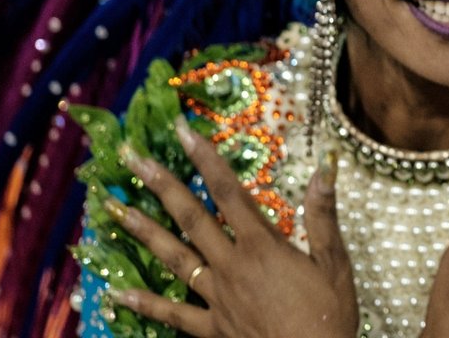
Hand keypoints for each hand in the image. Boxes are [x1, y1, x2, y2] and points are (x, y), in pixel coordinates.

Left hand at [103, 117, 358, 337]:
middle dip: (160, 184)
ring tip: (112, 209)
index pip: (229, 192)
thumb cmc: (328, 318)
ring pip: (173, 258)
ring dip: (141, 231)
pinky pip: (171, 313)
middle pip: (191, 217)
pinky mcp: (210, 327)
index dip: (206, 159)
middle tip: (131, 158)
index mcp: (263, 247)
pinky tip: (116, 292)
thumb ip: (324, 215)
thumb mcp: (336, 264)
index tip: (184, 131)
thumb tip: (324, 167)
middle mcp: (231, 266)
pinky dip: (142, 302)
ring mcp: (216, 297)